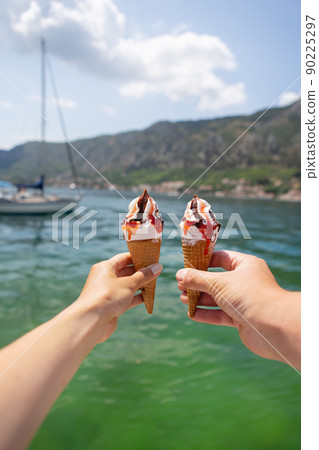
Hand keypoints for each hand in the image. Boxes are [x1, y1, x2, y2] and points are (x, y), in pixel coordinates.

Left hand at [78, 253, 161, 342]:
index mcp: (105, 267)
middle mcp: (104, 278)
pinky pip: (126, 298)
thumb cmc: (107, 297)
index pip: (124, 258)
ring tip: (154, 282)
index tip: (151, 257)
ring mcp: (107, 292)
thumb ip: (144, 275)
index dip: (138, 257)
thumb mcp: (129, 284)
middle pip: (126, 272)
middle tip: (156, 270)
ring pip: (127, 286)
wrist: (91, 321)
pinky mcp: (110, 305)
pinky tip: (147, 297)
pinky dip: (136, 297)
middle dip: (141, 272)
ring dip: (140, 285)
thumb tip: (157, 267)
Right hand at [176, 250, 300, 368]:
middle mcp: (246, 281)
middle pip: (217, 279)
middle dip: (198, 283)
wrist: (274, 327)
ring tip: (182, 298)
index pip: (222, 258)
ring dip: (200, 298)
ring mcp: (244, 300)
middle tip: (180, 285)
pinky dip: (206, 313)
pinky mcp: (242, 318)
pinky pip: (220, 314)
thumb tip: (179, 275)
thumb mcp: (219, 283)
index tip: (187, 264)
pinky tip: (192, 314)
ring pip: (217, 298)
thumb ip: (197, 279)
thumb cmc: (249, 296)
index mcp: (246, 265)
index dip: (204, 261)